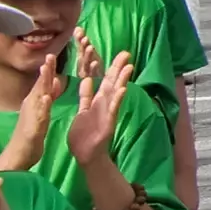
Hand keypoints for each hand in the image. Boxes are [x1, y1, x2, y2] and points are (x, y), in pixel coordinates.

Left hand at [68, 47, 140, 167]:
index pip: (104, 81)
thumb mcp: (82, 111)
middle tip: (126, 53)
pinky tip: (122, 89)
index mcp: (96, 102)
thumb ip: (85, 96)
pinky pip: (113, 110)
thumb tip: (88, 79)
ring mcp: (107, 114)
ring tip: (128, 67)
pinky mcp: (108, 124)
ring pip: (115, 94)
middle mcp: (104, 106)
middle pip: (112, 83)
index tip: (117, 54)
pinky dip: (117, 100)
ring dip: (122, 81)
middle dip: (118, 68)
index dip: (109, 67)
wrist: (85, 156)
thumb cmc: (83, 136)